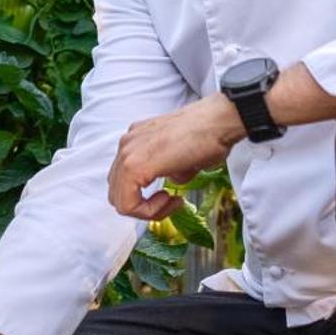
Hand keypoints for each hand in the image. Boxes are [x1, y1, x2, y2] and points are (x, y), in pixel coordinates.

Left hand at [107, 93, 241, 220]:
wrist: (217, 123)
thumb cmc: (207, 134)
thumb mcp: (181, 155)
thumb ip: (169, 169)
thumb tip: (171, 180)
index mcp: (136, 139)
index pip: (125, 180)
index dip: (145, 197)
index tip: (171, 196)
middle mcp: (127, 144)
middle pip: (118, 191)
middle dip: (143, 205)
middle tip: (170, 201)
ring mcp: (126, 153)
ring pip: (119, 200)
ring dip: (145, 209)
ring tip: (170, 201)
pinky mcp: (133, 165)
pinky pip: (127, 203)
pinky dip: (147, 211)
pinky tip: (168, 200)